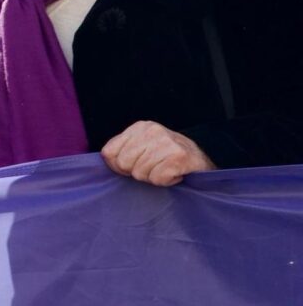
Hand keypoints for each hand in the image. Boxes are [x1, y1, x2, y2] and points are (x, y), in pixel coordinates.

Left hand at [102, 120, 216, 185]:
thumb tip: (106, 159)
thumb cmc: (168, 155)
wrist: (203, 158)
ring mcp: (166, 143)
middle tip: (153, 169)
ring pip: (140, 173)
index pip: (109, 152)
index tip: (131, 168)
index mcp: (139, 127)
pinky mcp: (178, 157)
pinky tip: (174, 174)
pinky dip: (165, 181)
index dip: (117, 166)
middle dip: (136, 172)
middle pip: (124, 164)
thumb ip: (123, 149)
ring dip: (152, 178)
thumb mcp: (143, 146)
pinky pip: (157, 179)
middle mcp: (151, 131)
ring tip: (165, 169)